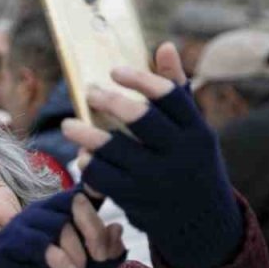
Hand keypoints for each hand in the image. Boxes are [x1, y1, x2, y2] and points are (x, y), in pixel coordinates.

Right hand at [0, 189, 126, 267]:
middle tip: (100, 258)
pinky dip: (61, 259)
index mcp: (64, 214)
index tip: (108, 194)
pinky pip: (39, 242)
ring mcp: (24, 223)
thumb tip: (117, 227)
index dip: (98, 186)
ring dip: (77, 251)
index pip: (83, 192)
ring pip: (59, 223)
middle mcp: (44, 212)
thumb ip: (108, 253)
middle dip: (94, 231)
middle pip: (75, 202)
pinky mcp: (9, 240)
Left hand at [62, 42, 242, 267]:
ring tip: (69, 125)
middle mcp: (181, 154)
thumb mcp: (192, 129)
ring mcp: (159, 179)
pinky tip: (82, 157)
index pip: (170, 96)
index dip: (141, 79)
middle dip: (110, 102)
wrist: (200, 221)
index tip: (115, 71)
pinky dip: (89, 165)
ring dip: (86, 135)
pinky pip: (104, 178)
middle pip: (140, 119)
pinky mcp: (138, 200)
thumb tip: (165, 46)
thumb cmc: (190, 161)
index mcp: (198, 131)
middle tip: (89, 92)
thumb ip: (177, 89)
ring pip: (115, 150)